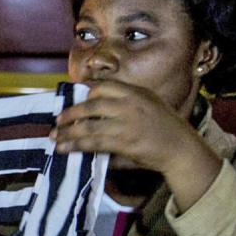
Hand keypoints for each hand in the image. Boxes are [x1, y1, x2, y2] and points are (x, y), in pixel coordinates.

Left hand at [53, 79, 215, 175]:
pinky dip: (77, 145)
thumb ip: (125, 102)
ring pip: (89, 126)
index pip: (103, 87)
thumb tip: (95, 107)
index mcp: (135, 92)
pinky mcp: (124, 142)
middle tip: (57, 121)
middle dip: (70, 114)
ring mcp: (126, 123)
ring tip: (55, 137)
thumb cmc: (164, 127)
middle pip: (91, 105)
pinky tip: (65, 148)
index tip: (74, 103)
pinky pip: (94, 142)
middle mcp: (129, 105)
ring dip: (68, 133)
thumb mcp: (148, 104)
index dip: (85, 95)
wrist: (180, 148)